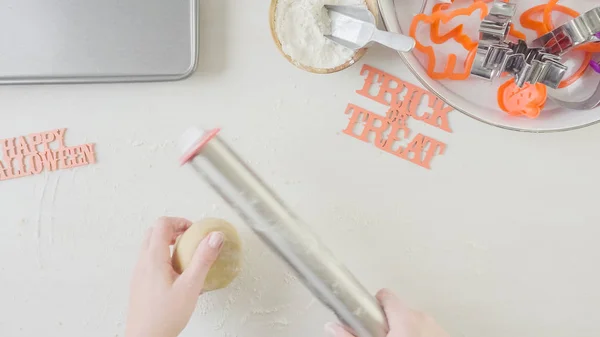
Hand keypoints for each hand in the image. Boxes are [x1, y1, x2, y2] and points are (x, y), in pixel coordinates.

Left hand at [125, 217, 223, 336]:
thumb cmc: (165, 317)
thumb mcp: (191, 286)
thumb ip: (203, 259)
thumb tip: (214, 237)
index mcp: (153, 258)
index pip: (162, 224)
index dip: (180, 221)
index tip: (194, 230)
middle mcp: (142, 263)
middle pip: (154, 232)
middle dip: (173, 230)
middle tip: (190, 238)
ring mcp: (138, 273)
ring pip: (150, 246)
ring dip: (167, 243)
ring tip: (186, 256)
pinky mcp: (139, 284)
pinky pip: (149, 261)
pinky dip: (163, 257)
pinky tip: (177, 274)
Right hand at [325, 289, 448, 336]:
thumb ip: (352, 336)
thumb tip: (332, 326)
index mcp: (404, 317)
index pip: (384, 295)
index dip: (373, 306)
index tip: (369, 318)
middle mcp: (422, 318)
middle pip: (398, 311)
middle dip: (388, 324)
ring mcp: (436, 328)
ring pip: (413, 323)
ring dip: (404, 332)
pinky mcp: (444, 335)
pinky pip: (426, 331)